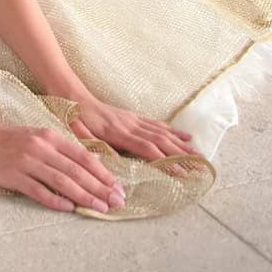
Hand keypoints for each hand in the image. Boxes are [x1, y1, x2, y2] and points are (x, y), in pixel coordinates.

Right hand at [0, 122, 126, 213]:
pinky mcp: (14, 176)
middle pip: (76, 171)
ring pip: (62, 181)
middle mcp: (42, 148)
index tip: (117, 187)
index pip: (82, 156)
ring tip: (100, 208)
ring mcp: (27, 162)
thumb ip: (62, 151)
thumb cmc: (13, 140)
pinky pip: (38, 190)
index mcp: (50, 137)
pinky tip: (70, 208)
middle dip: (100, 188)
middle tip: (117, 202)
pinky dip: (55, 200)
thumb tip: (88, 169)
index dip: (102, 173)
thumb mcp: (40, 138)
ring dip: (84, 196)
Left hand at [68, 95, 200, 163]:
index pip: (148, 149)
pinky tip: (183, 135)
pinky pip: (156, 123)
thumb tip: (112, 166)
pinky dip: (172, 130)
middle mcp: (130, 125)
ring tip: (197, 155)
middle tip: (198, 168)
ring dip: (180, 144)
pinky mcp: (133, 116)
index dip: (166, 161)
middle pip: (160, 141)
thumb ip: (94, 149)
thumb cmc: (75, 120)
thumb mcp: (80, 137)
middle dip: (180, 155)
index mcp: (118, 133)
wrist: (73, 97)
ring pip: (162, 132)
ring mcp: (133, 119)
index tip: (181, 174)